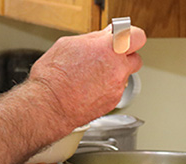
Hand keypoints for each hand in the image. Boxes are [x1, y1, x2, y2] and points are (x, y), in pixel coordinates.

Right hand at [27, 25, 146, 128]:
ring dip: (114, 74)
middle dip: (124, 57)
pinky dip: (106, 88)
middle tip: (108, 57)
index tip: (123, 37)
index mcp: (110, 49)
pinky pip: (115, 90)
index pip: (137, 36)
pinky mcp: (112, 102)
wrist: (49, 105)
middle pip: (136, 58)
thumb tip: (105, 35)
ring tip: (92, 75)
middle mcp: (118, 69)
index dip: (130, 36)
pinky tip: (89, 87)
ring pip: (124, 76)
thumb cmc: (53, 76)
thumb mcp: (69, 44)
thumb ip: (94, 38)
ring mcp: (117, 87)